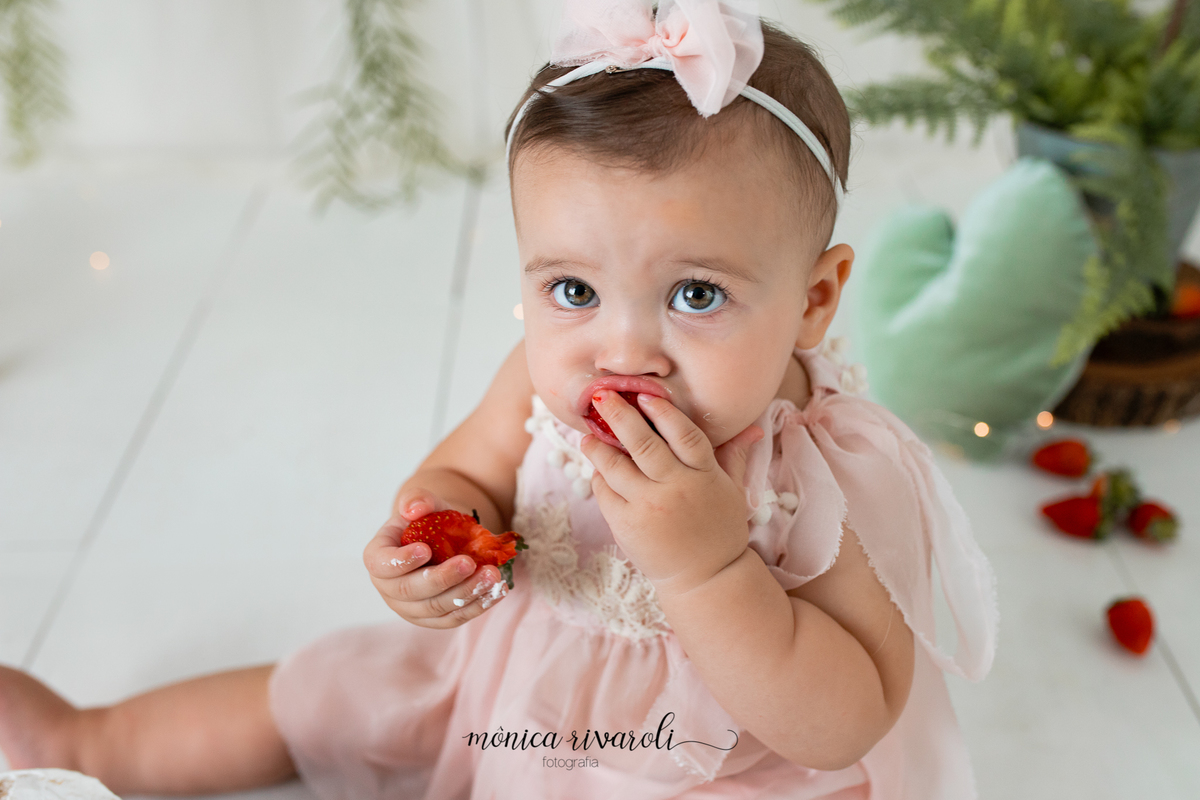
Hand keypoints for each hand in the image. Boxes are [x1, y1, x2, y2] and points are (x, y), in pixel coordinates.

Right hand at [363, 490, 507, 628]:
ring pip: (435, 609)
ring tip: (491, 575)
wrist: (442, 537)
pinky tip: (497, 591)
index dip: (401, 561)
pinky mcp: (434, 619)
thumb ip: (417, 499)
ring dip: (466, 594)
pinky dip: (477, 606)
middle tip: (470, 563)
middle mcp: (389, 588)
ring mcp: (410, 608)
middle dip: (442, 579)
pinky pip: (454, 618)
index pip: (382, 565)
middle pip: (411, 592)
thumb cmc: (427, 519)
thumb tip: (414, 509)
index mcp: (378, 557)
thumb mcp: (423, 502)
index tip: (426, 549)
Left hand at [579, 390, 762, 597]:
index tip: (644, 396)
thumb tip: (753, 429)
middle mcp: (675, 488)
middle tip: (601, 396)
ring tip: (589, 436)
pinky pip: (605, 492)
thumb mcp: (732, 491)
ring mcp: (649, 507)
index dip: (663, 412)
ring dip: (598, 447)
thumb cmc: (718, 531)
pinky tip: (598, 470)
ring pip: (615, 466)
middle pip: (642, 443)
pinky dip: (599, 478)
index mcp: (703, 475)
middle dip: (618, 415)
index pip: (683, 434)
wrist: (706, 579)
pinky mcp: (627, 525)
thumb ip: (734, 456)